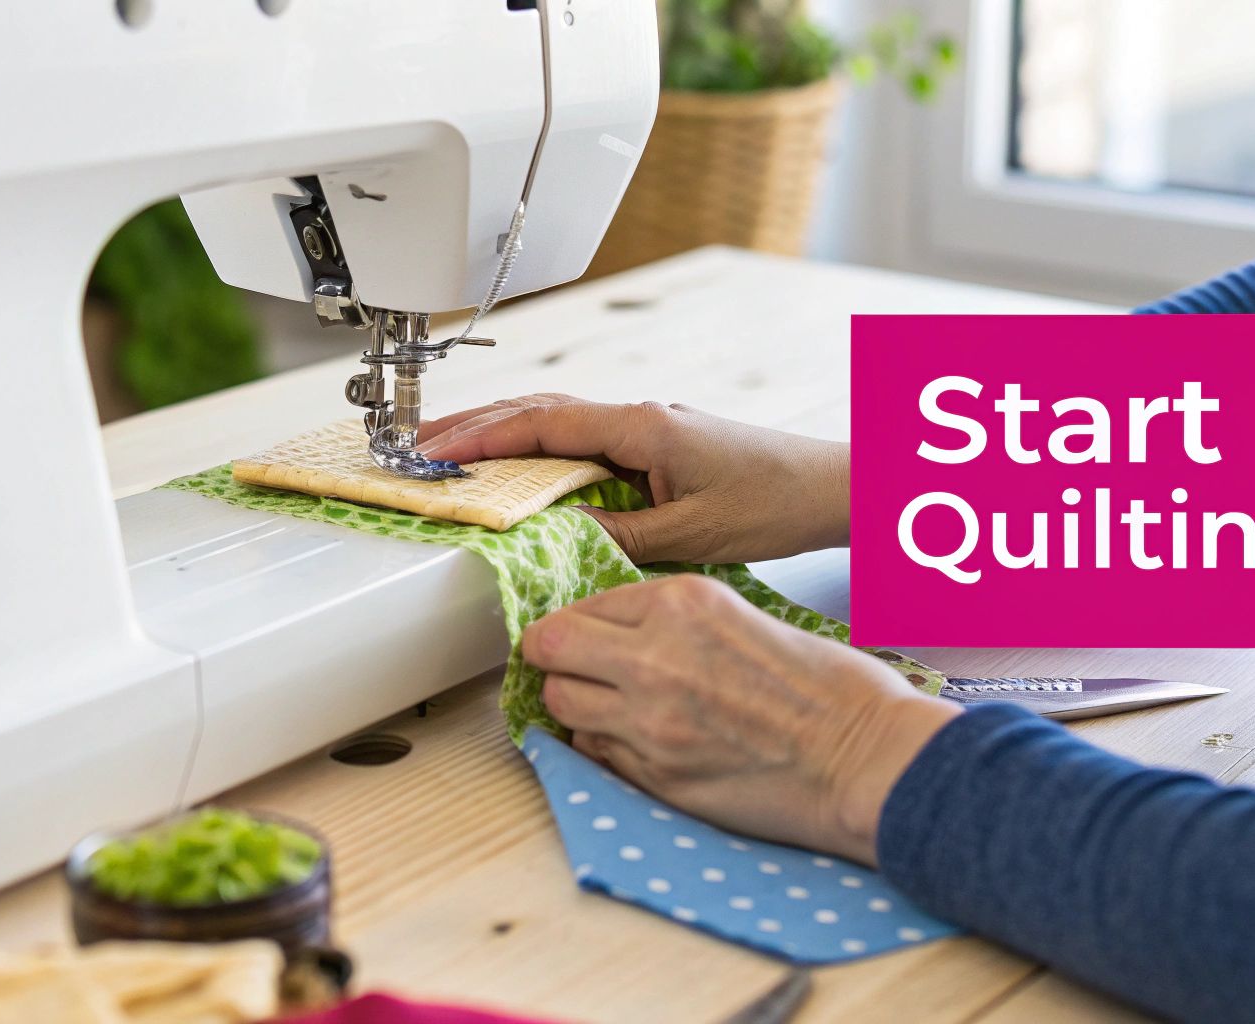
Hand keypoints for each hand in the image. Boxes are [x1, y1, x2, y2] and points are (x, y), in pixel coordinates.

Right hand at [417, 394, 848, 563]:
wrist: (834, 487)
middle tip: (420, 444)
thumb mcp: (690, 535)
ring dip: (506, 436)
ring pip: (561, 423)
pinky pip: (587, 442)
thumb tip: (556, 536)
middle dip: (476, 426)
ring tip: (455, 454)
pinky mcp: (661, 446)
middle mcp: (641, 418)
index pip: (542, 424)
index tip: (433, 453)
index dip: (481, 440)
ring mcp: (651, 429)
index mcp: (642, 428)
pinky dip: (544, 452)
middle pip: (540, 412)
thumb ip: (619, 535)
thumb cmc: (776, 502)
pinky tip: (526, 474)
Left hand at [523, 573, 959, 863]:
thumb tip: (621, 634)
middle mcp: (655, 654)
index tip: (586, 639)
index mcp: (683, 603)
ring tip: (611, 709)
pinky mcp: (655, 773)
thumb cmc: (827, 689)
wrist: (865, 756)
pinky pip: (592, 751)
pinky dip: (603, 745)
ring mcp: (649, 719)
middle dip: (557, 657)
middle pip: (550, 646)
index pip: (583, 604)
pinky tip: (639, 742)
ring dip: (576, 703)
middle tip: (578, 670)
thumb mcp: (742, 617)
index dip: (580, 625)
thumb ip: (674, 622)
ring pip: (558, 701)